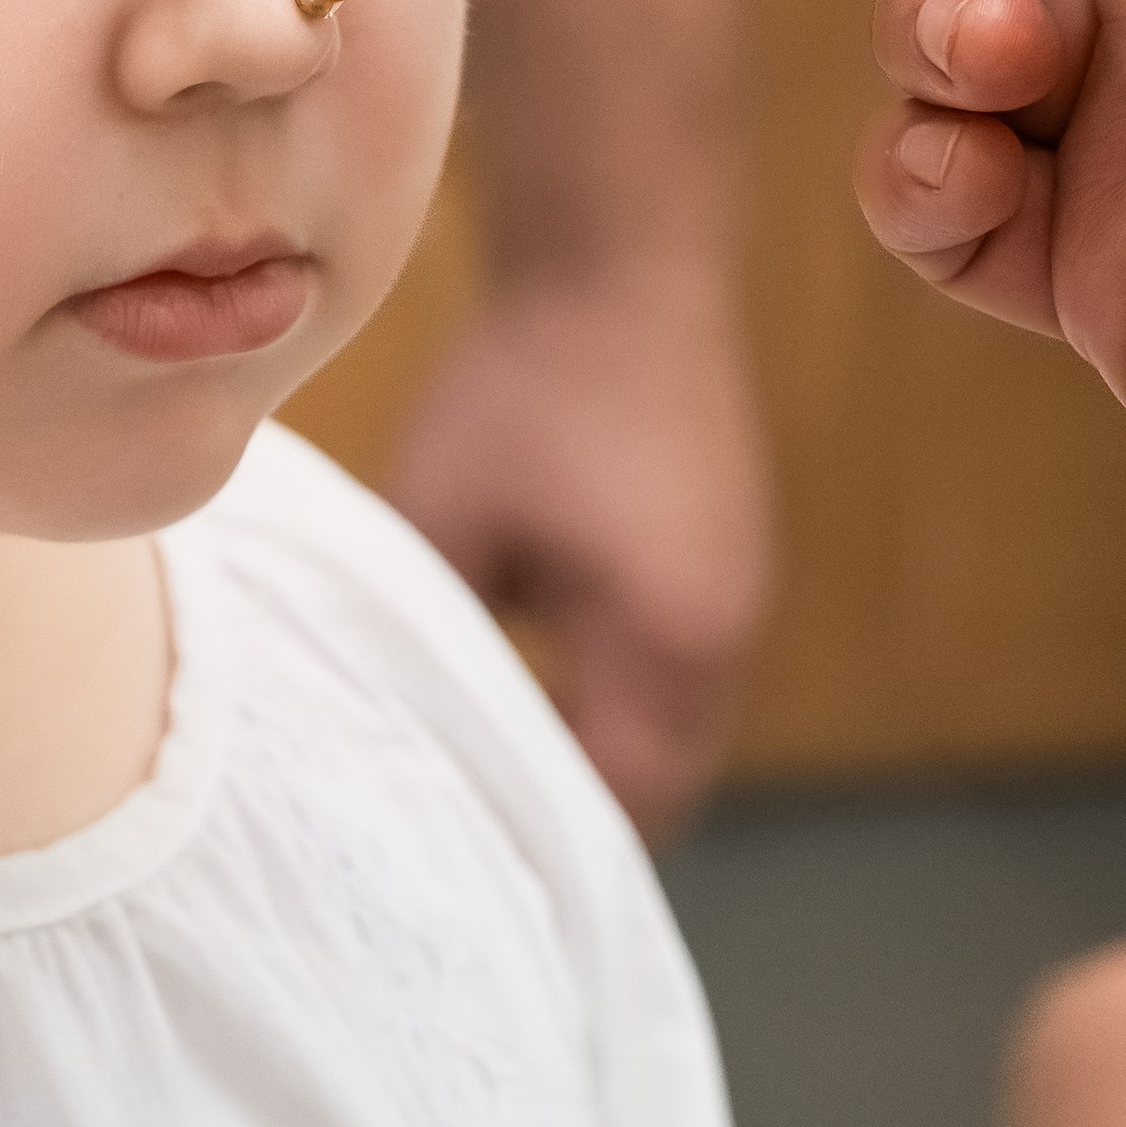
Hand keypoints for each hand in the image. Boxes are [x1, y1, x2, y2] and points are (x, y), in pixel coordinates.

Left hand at [391, 255, 772, 838]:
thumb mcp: (445, 523)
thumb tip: (394, 716)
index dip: (547, 837)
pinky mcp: (715, 550)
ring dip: (599, 749)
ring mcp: (731, 588)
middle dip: (577, 809)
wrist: (616, 259)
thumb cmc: (525, 390)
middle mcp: (724, 633)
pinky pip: (673, 667)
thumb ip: (427, 632)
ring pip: (671, 724)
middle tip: (478, 837)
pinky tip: (540, 682)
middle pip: (662, 778)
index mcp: (669, 644)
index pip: (621, 799)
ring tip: (498, 771)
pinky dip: (616, 694)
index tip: (469, 867)